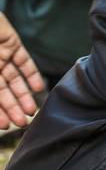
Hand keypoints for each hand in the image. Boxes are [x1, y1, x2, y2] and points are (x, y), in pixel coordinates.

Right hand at [0, 12, 44, 128]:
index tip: (4, 126)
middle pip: (2, 92)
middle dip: (12, 108)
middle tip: (22, 123)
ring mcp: (0, 55)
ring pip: (15, 80)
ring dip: (23, 95)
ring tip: (31, 111)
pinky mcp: (12, 43)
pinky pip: (24, 61)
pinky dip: (32, 74)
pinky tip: (38, 89)